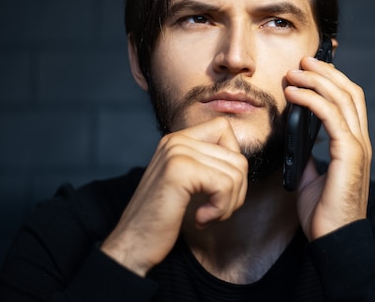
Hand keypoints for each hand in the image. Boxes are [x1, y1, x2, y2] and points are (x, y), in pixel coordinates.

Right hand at [101, 117, 247, 275]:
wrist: (133, 244)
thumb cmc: (162, 219)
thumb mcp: (188, 183)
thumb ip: (208, 164)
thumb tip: (241, 162)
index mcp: (177, 139)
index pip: (224, 129)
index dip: (233, 161)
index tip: (218, 188)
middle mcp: (176, 140)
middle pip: (237, 157)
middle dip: (236, 192)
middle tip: (214, 211)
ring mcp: (177, 152)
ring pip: (235, 173)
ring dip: (228, 204)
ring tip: (206, 216)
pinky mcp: (179, 170)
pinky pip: (225, 185)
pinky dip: (220, 209)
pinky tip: (200, 219)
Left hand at [284, 56, 371, 240]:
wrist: (334, 240)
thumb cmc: (324, 213)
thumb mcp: (311, 178)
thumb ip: (307, 157)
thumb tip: (295, 142)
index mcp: (353, 144)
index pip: (350, 100)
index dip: (333, 79)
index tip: (310, 68)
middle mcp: (360, 141)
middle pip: (350, 92)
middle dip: (325, 72)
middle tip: (302, 61)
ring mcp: (358, 147)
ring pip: (343, 99)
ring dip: (317, 80)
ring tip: (294, 71)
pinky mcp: (350, 155)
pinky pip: (332, 117)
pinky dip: (313, 100)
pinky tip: (295, 94)